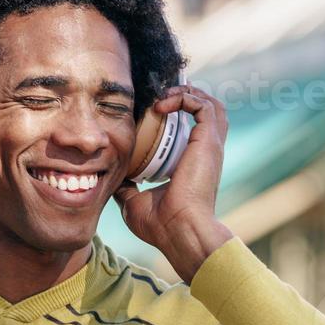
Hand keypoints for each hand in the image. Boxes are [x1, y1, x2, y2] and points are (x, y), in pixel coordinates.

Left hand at [114, 83, 233, 281]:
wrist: (178, 231)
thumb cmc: (161, 224)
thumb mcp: (135, 201)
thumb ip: (127, 186)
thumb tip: (113, 179)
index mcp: (194, 164)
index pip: (195, 129)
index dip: (180, 113)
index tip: (156, 108)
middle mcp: (206, 152)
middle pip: (209, 111)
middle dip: (187, 96)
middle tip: (161, 96)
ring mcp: (210, 146)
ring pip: (212, 103)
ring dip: (188, 93)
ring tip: (162, 96)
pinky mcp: (209, 141)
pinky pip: (203, 106)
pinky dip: (184, 98)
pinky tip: (161, 105)